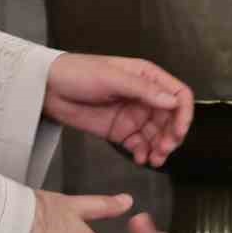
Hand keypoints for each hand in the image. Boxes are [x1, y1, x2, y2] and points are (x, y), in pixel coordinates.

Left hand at [44, 54, 193, 166]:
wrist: (48, 89)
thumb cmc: (79, 73)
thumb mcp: (112, 78)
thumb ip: (143, 90)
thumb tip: (172, 102)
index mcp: (147, 77)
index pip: (178, 94)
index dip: (183, 113)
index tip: (178, 132)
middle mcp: (144, 96)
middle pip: (170, 119)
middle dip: (171, 136)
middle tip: (164, 149)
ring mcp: (133, 115)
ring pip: (157, 135)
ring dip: (160, 148)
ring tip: (154, 159)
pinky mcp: (120, 131)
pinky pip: (139, 145)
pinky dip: (143, 153)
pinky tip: (140, 159)